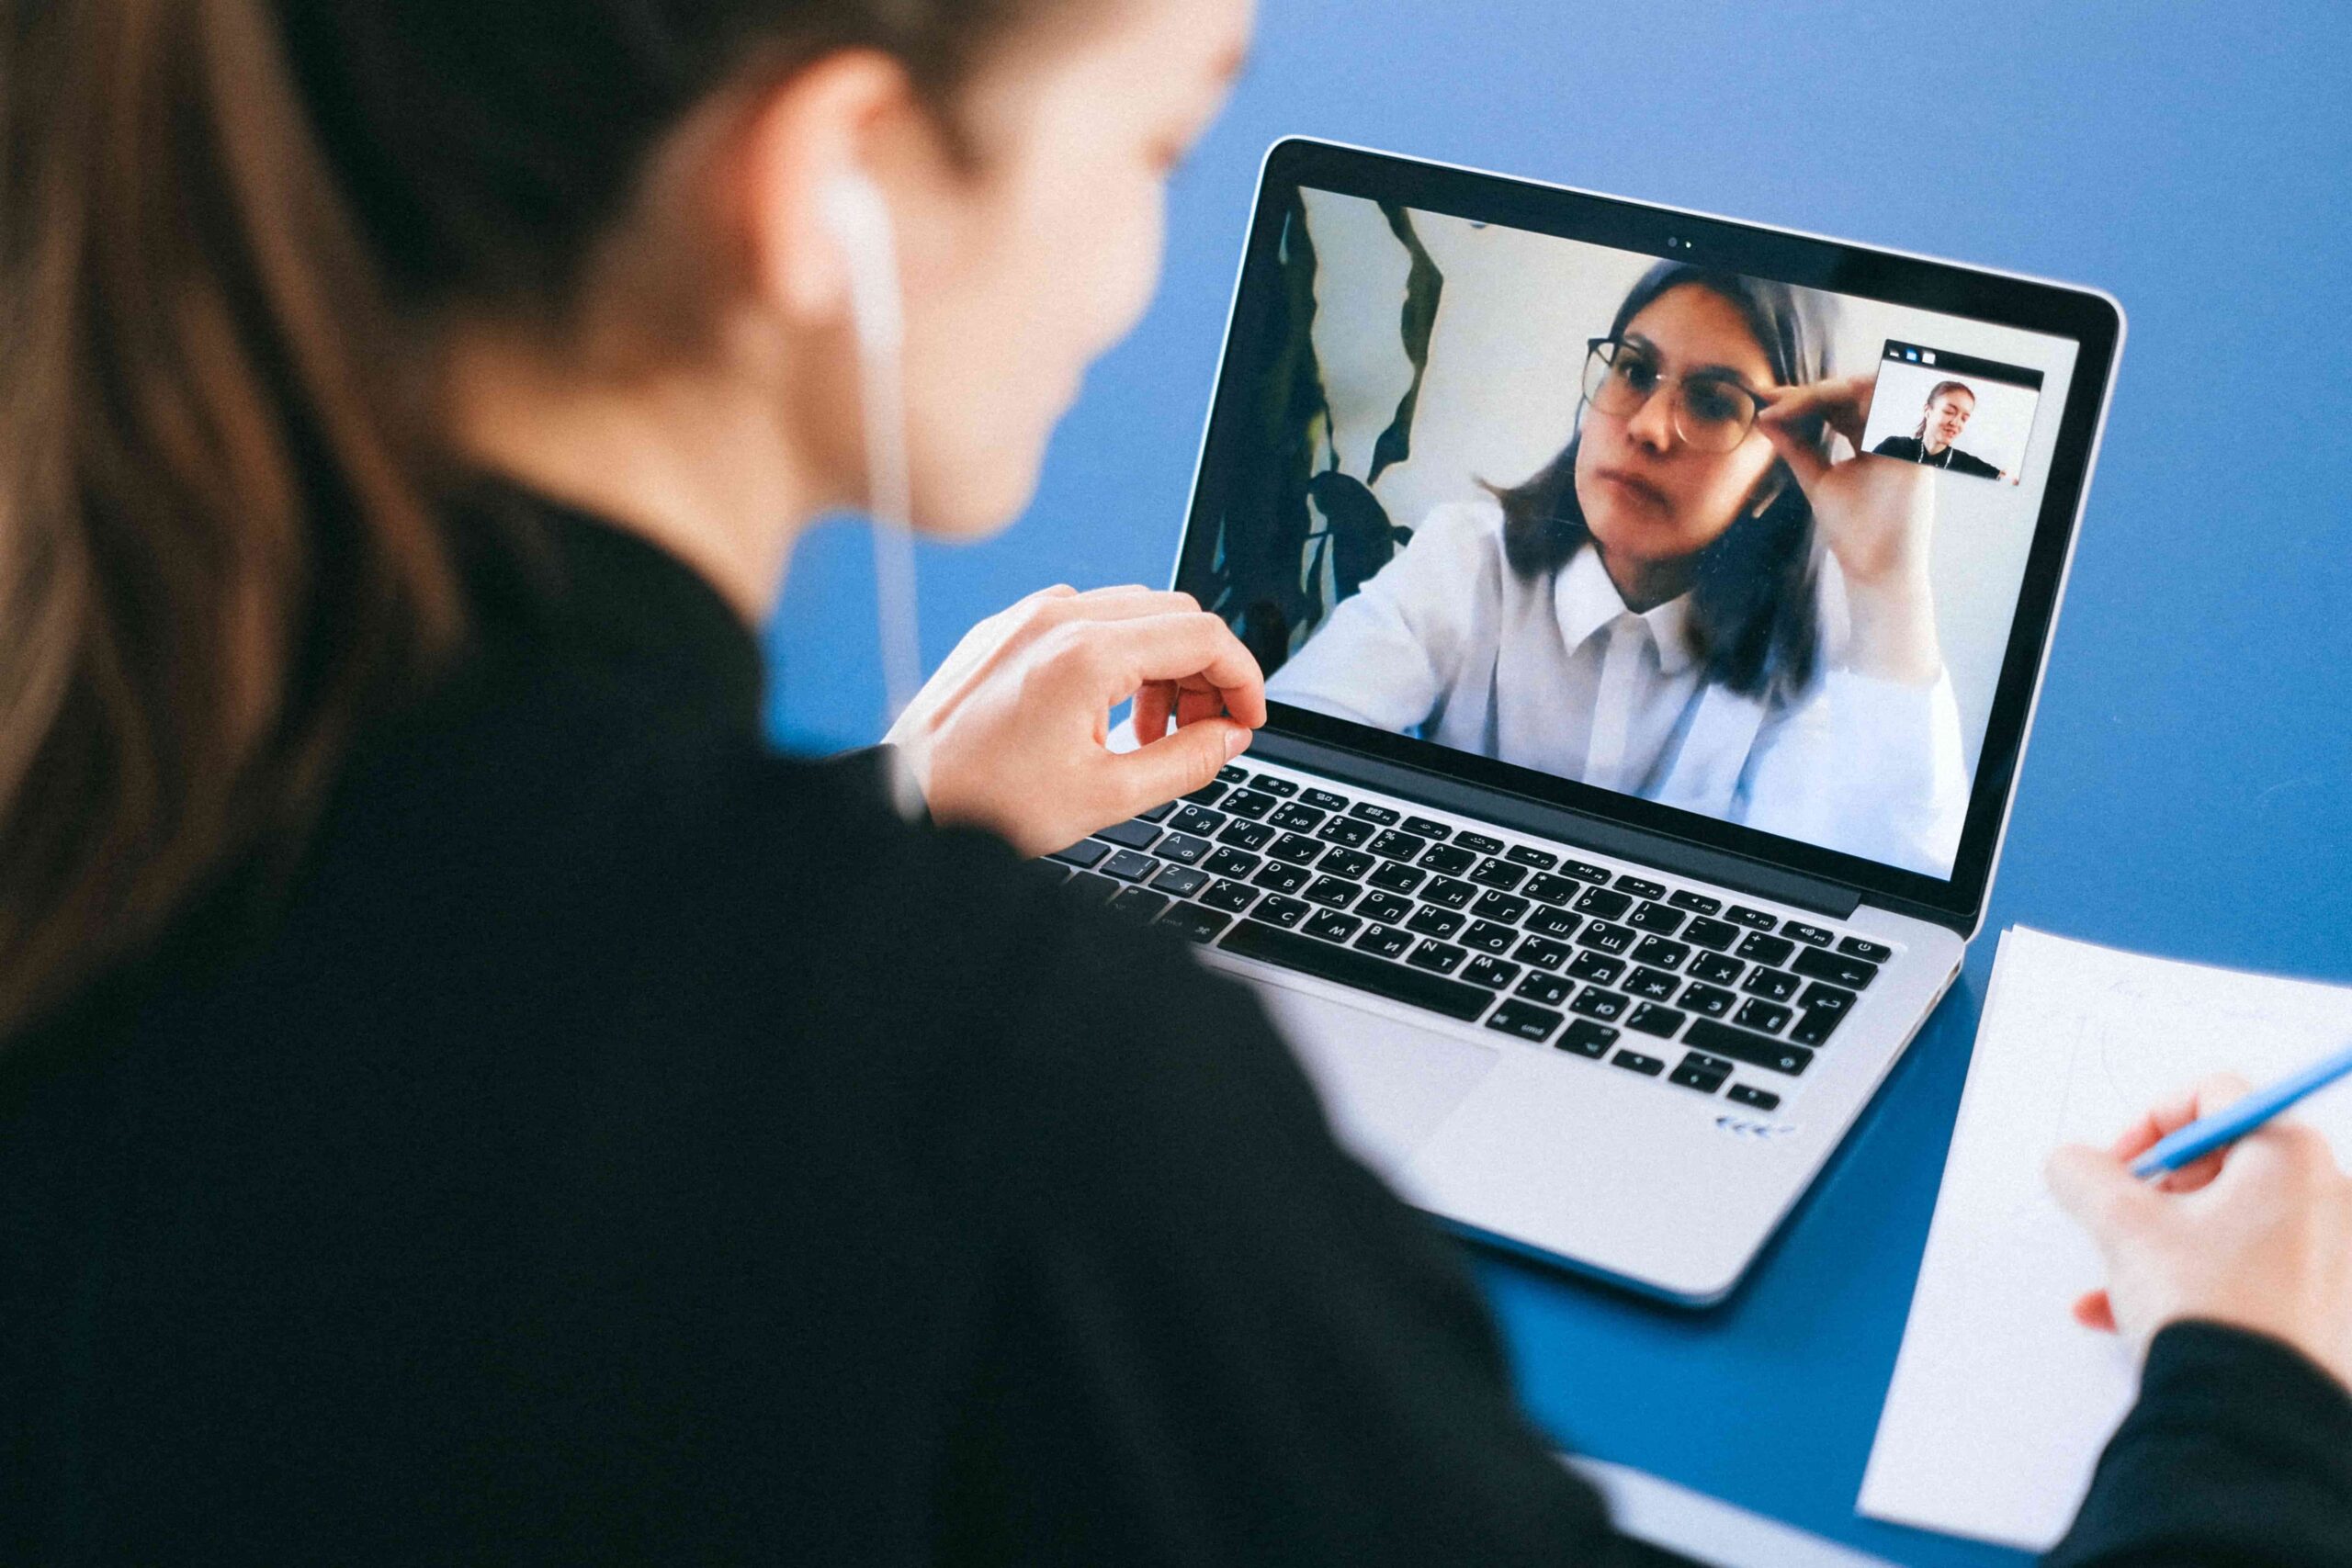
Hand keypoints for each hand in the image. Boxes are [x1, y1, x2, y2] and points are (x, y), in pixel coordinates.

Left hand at [884, 584, 1266, 857]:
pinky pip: (1083, 617)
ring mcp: (1027, 616)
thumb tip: (1229, 738)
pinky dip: (1115, 654)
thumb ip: (1185, 761)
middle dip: (1204, 672)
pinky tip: (1103, 711)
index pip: (1203, 635)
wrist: (902, 800)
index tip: (1248, 720)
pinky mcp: (1004, 627)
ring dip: (1161, 663)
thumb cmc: (987, 803)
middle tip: (1202, 732)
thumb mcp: (1106, 796)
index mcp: (1088, 654)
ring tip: (1149, 734)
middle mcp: (1058, 618)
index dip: (1243, 678)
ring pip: (1132, 610)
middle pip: (1175, 614)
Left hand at [1756, 376, 1941, 683]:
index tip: (1766, 398)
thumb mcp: (1818, 479)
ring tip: (1788, 404)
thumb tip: (1765, 417)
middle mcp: (1892, 434)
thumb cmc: (1852, 530)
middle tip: (1772, 397)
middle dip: (1810, 390)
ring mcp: (1906, 439)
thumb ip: (1796, 447)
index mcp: (1874, 439)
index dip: (1804, 397)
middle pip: (1854, 392)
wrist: (1874, 567)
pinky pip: (1887, 408)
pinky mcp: (1915, 448)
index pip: (1840, 404)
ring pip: (1870, 391)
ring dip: (1826, 392)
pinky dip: (1851, 400)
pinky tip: (1813, 403)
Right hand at [2046, 1073, 2351, 1392]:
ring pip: (2232, 1220)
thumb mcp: (2121, 1224)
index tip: (2120, 1165)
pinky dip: (2196, 1278)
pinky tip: (2135, 1312)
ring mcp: (2336, 1253)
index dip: (2150, 1123)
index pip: (2213, 1095)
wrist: (2253, 1417)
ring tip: (2121, 1276)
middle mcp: (2331, 1196)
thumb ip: (2083, 1173)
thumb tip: (2073, 1164)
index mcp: (2291, 1157)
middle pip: (2226, 1159)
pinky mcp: (2330, 1302)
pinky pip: (2253, 1268)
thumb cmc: (2211, 1312)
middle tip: (2124, 1220)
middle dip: (2158, 1189)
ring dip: (2165, 1240)